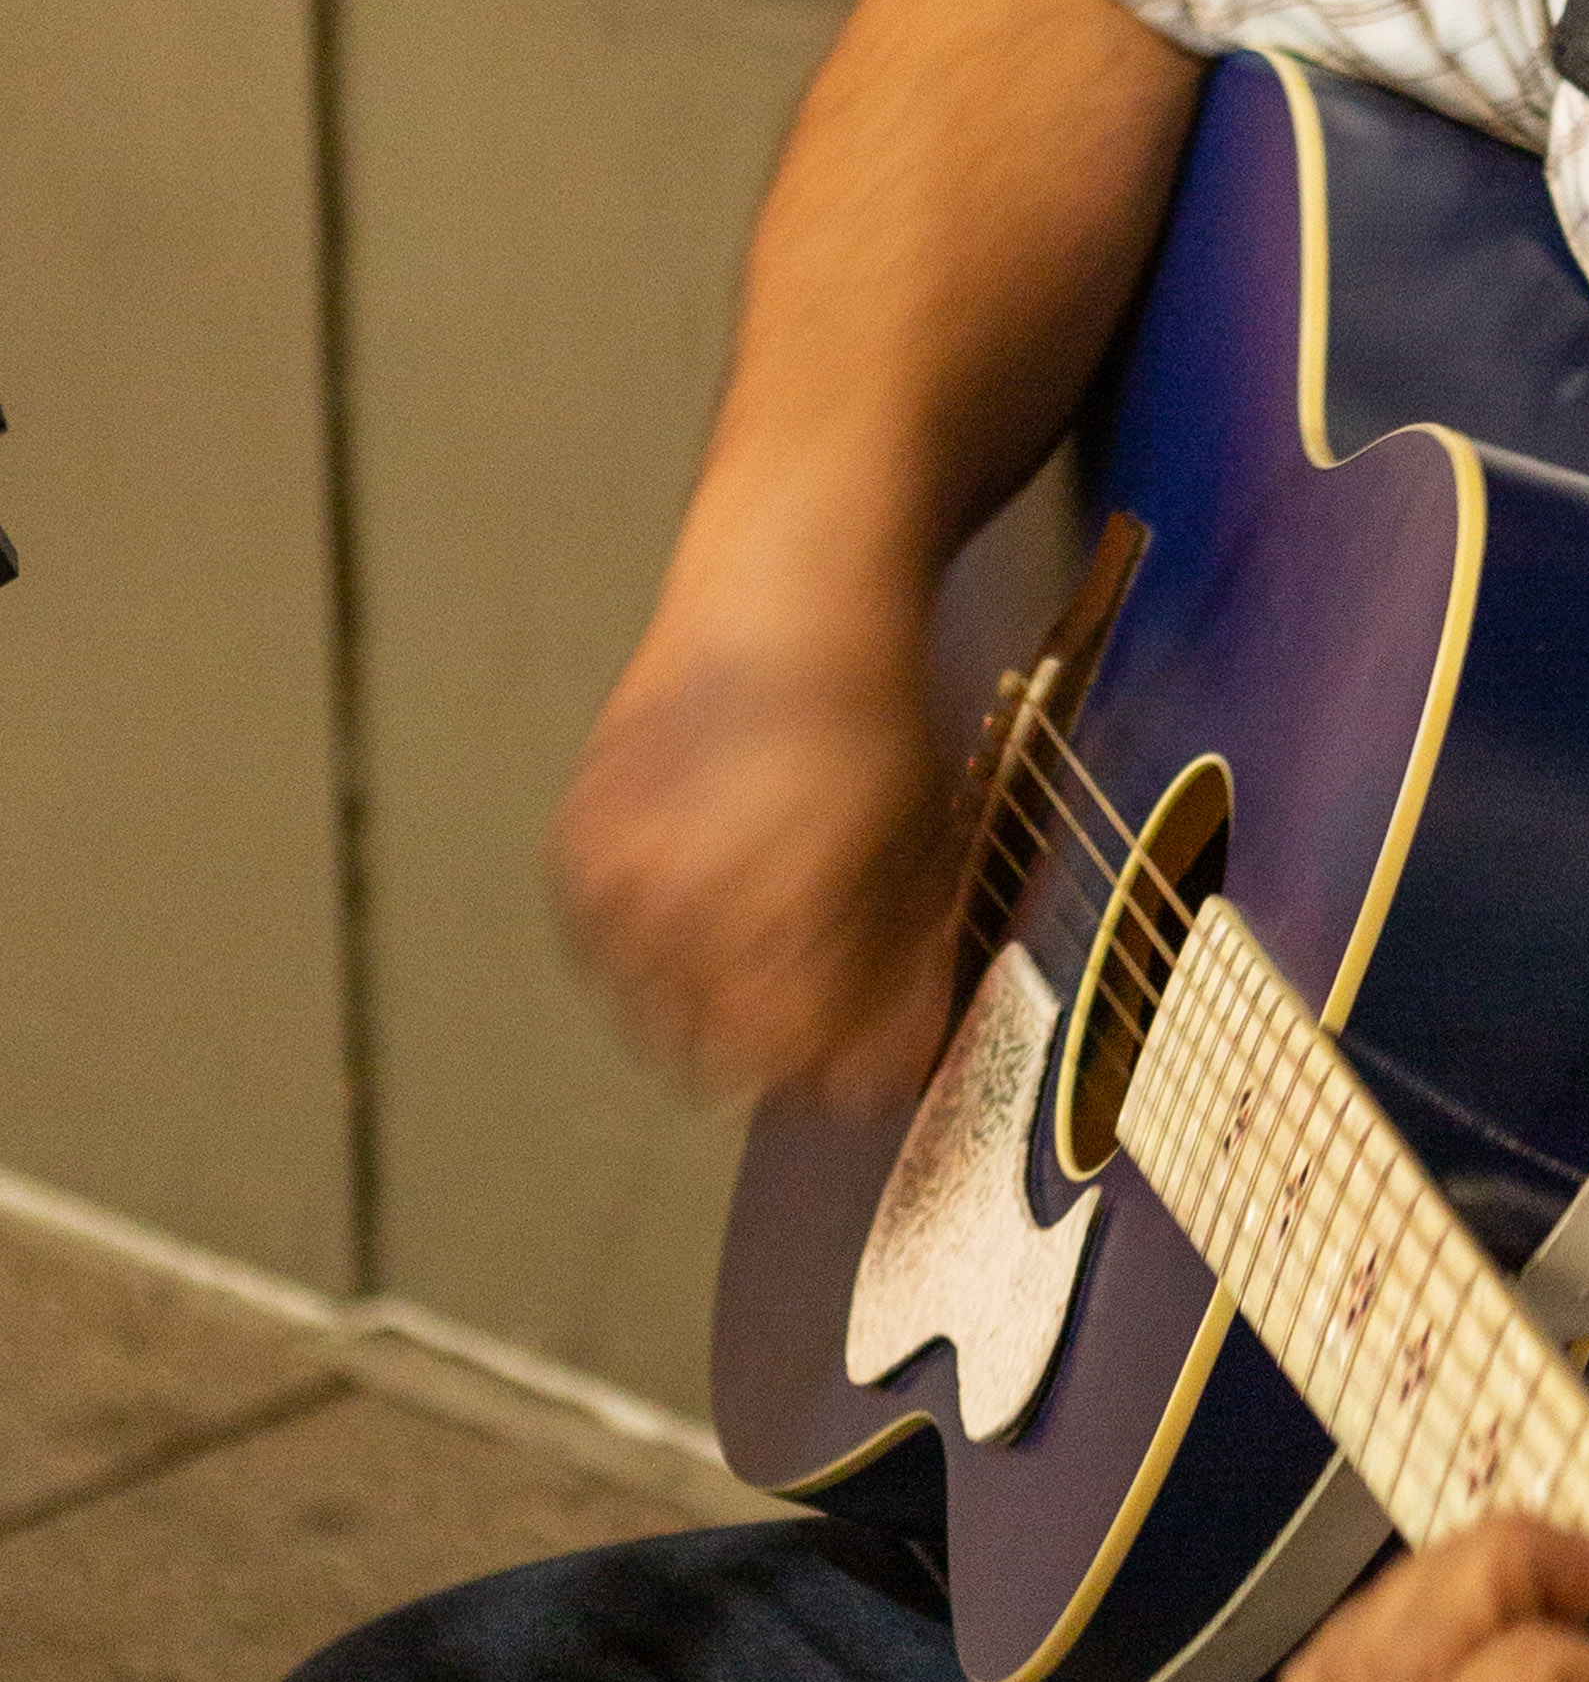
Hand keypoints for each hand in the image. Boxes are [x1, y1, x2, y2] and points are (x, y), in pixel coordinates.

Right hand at [551, 619, 957, 1110]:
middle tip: (836, 1011)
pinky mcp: (571, 860)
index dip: (847, 1074)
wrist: (778, 601)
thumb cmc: (874, 722)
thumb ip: (904, 977)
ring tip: (780, 948)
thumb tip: (888, 1079)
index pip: (796, 1060)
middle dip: (787, 1055)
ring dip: (720, 1015)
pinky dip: (664, 966)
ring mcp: (609, 882)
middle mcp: (676, 902)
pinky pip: (613, 968)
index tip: (879, 1063)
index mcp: (776, 906)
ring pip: (659, 1025)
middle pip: (722, 1061)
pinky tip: (718, 911)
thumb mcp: (925, 851)